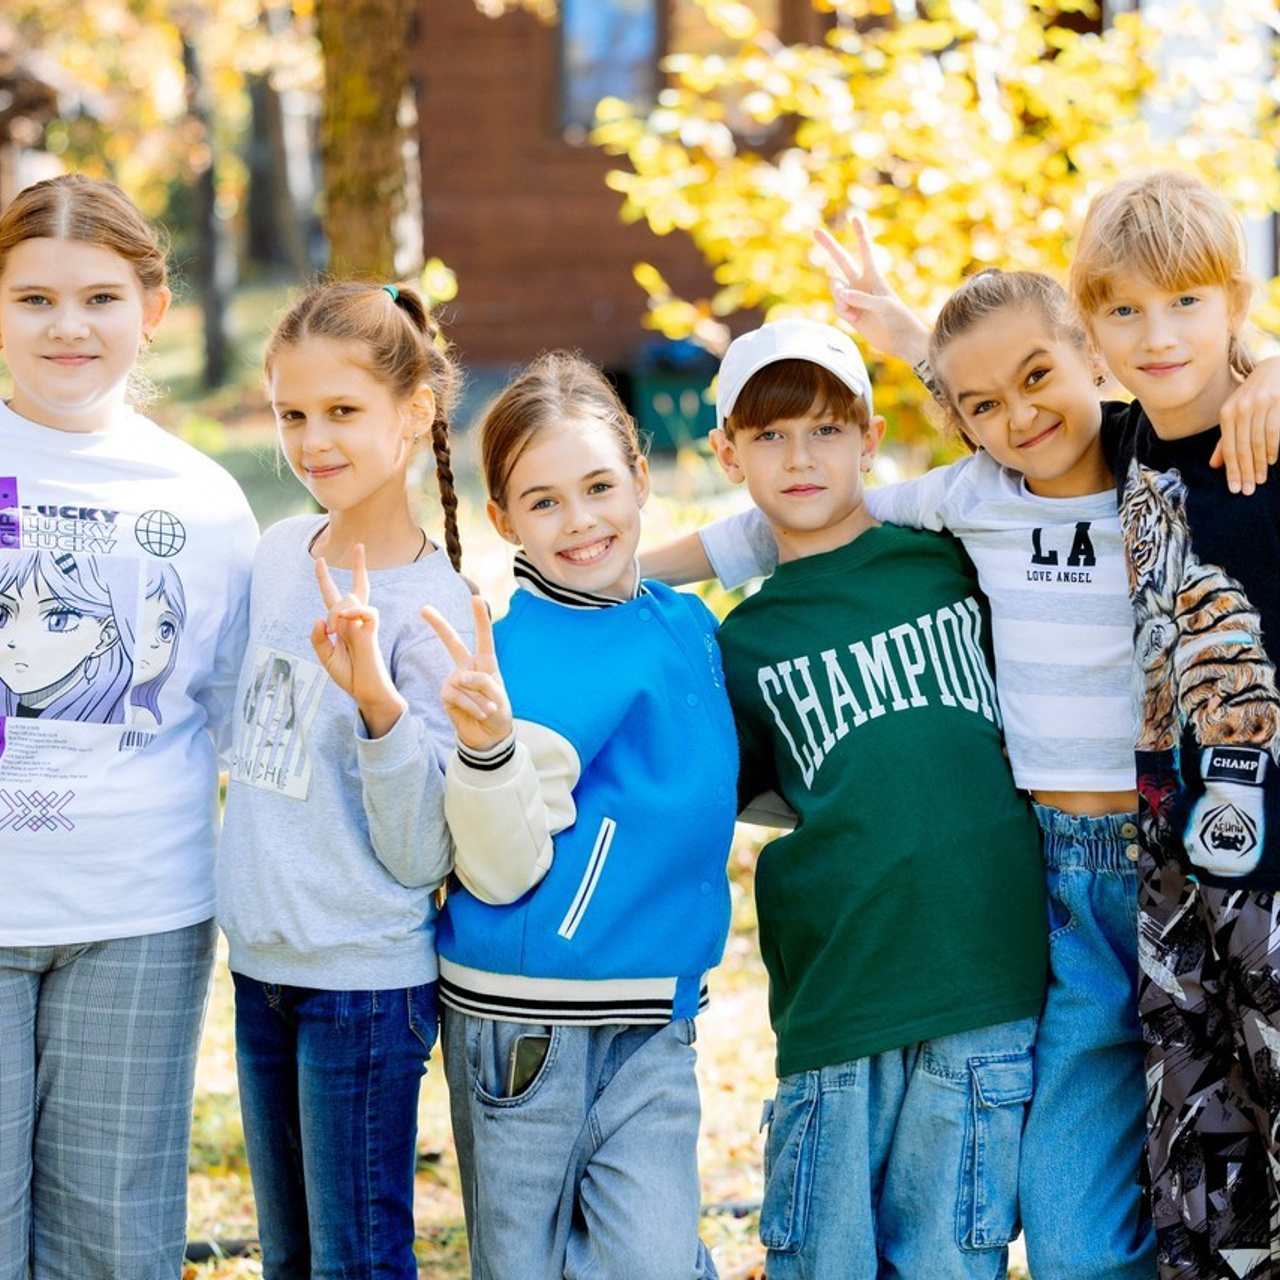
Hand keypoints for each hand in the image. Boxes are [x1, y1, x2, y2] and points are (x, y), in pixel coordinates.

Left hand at [310, 545, 405, 737]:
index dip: (326, 579)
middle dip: (359, 566)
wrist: (366, 692)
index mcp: (342, 626)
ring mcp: (364, 624)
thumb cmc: (348, 676)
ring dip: (336, 610)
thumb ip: (317, 637)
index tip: (320, 561)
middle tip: (361, 546)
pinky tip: (342, 622)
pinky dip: (351, 612)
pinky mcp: (372, 630)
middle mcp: (354, 621)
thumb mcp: (324, 656)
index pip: (335, 596)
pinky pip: (364, 610)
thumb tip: (319, 618)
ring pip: (350, 599)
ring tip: (332, 629)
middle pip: (357, 587)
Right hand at [420, 595, 512, 752]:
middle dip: (438, 625)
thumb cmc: (498, 714)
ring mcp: (455, 680)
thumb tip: (461, 677)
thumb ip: (483, 683)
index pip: (483, 639)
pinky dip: (472, 706)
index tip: (476, 598)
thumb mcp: (499, 697)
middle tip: (423, 608)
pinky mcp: (446, 694)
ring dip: (480, 699)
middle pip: (452, 643)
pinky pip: (458, 695)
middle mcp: (468, 668)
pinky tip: (478, 714)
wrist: (488, 737)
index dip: (480, 619)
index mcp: (486, 664)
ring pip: (465, 682)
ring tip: (487, 710)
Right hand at [815, 221, 929, 364]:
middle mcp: (861, 283)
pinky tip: (855, 320)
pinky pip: (837, 306)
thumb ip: (861, 298)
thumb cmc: (898, 318)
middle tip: (815, 231)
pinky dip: (843, 312)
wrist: (900, 340)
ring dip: (839, 297)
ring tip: (852, 310)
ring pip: (834, 288)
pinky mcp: (849, 312)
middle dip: (829, 246)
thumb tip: (840, 294)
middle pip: (841, 260)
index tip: (855, 218)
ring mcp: (853, 298)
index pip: (865, 251)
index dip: (860, 235)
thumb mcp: (883, 305)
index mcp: (874, 276)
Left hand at [1212, 354, 1279, 493]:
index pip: (1227, 448)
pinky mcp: (1276, 402)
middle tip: (1248, 491)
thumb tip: (1213, 465)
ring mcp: (1258, 404)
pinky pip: (1273, 430)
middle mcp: (1239, 409)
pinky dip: (1272, 448)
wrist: (1275, 367)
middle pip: (1241, 448)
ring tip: (1260, 480)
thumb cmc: (1254, 395)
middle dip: (1245, 472)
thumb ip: (1226, 439)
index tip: (1235, 489)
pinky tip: (1272, 461)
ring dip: (1259, 464)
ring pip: (1256, 441)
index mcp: (1226, 413)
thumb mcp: (1236, 414)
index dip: (1231, 470)